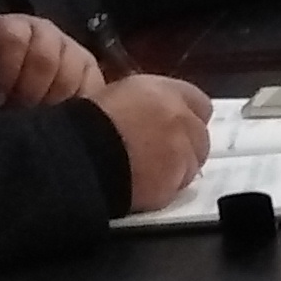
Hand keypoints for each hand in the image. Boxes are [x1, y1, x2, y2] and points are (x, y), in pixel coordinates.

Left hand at [0, 12, 98, 108]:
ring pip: (68, 78)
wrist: (8, 95)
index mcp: (19, 26)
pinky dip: (72, 106)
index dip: (5, 71)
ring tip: (34, 117)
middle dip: (26, 92)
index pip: (15, 39)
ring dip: (48, 102)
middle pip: (44, 60)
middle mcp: (50, 35)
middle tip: (15, 111)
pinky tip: (58, 116)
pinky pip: (90, 90)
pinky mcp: (91, 76)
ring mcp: (74, 54)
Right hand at [91, 72, 216, 208]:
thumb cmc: (87, 123)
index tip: (178, 127)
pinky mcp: (174, 182)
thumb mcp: (118, 96)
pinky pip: (177, 187)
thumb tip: (151, 112)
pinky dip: (165, 188)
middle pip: (200, 136)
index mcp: (165, 92)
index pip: (198, 103)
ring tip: (148, 171)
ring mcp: (181, 152)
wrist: (81, 156)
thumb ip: (146, 103)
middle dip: (186, 145)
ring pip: (192, 164)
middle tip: (162, 153)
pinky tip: (143, 185)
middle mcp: (180, 119)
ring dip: (178, 168)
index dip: (188, 116)